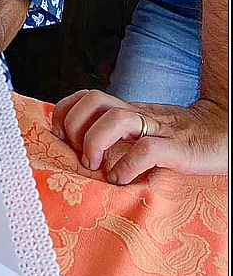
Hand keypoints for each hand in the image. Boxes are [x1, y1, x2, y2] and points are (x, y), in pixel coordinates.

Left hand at [52, 89, 227, 182]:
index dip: (65, 111)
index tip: (58, 136)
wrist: (224, 134)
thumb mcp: (143, 129)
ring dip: (95, 142)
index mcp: (128, 110)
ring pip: (116, 118)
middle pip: (94, 99)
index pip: (86, 95)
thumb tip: (79, 147)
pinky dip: (127, 166)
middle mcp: (138, 114)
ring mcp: (158, 129)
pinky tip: (121, 179)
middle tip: (78, 154)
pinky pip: (147, 150)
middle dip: (75, 125)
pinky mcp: (177, 149)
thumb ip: (117, 133)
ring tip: (95, 167)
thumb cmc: (179, 137)